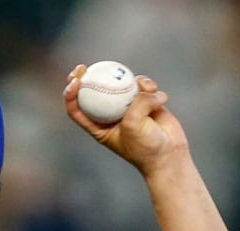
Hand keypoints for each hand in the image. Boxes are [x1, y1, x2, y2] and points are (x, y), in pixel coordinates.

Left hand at [63, 64, 189, 175]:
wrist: (169, 156)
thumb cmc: (146, 147)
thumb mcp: (134, 126)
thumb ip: (135, 104)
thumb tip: (141, 87)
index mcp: (98, 127)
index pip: (77, 109)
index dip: (70, 95)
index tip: (74, 81)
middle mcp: (111, 115)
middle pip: (94, 91)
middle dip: (86, 77)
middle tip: (83, 67)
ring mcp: (127, 107)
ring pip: (123, 85)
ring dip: (135, 82)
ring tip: (147, 89)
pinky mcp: (145, 102)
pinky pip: (144, 87)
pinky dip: (151, 89)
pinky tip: (159, 97)